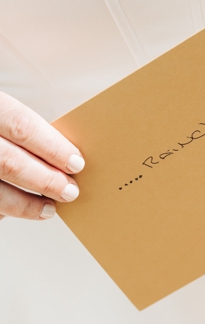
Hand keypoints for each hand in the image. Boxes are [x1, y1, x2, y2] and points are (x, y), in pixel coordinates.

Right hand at [0, 92, 83, 219]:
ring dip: (24, 203)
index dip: (53, 147)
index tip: (77, 164)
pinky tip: (13, 211)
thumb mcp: (0, 112)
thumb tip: (62, 156)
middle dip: (45, 180)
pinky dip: (2, 209)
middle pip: (9, 162)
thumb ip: (20, 128)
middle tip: (69, 191)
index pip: (22, 126)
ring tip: (49, 209)